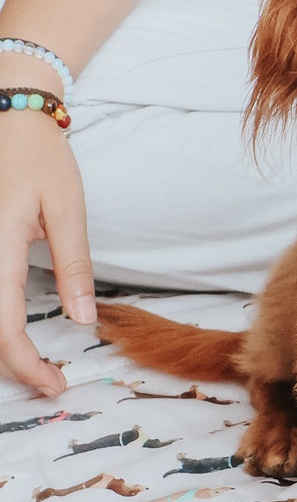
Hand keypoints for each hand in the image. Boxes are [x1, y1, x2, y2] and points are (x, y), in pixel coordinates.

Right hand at [0, 111, 94, 397]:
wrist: (9, 116)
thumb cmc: (41, 158)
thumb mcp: (68, 210)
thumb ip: (74, 267)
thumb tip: (84, 319)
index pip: (3, 327)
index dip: (25, 365)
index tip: (55, 385)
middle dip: (12, 364)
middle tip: (49, 382)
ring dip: (0, 346)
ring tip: (34, 365)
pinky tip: (13, 334)